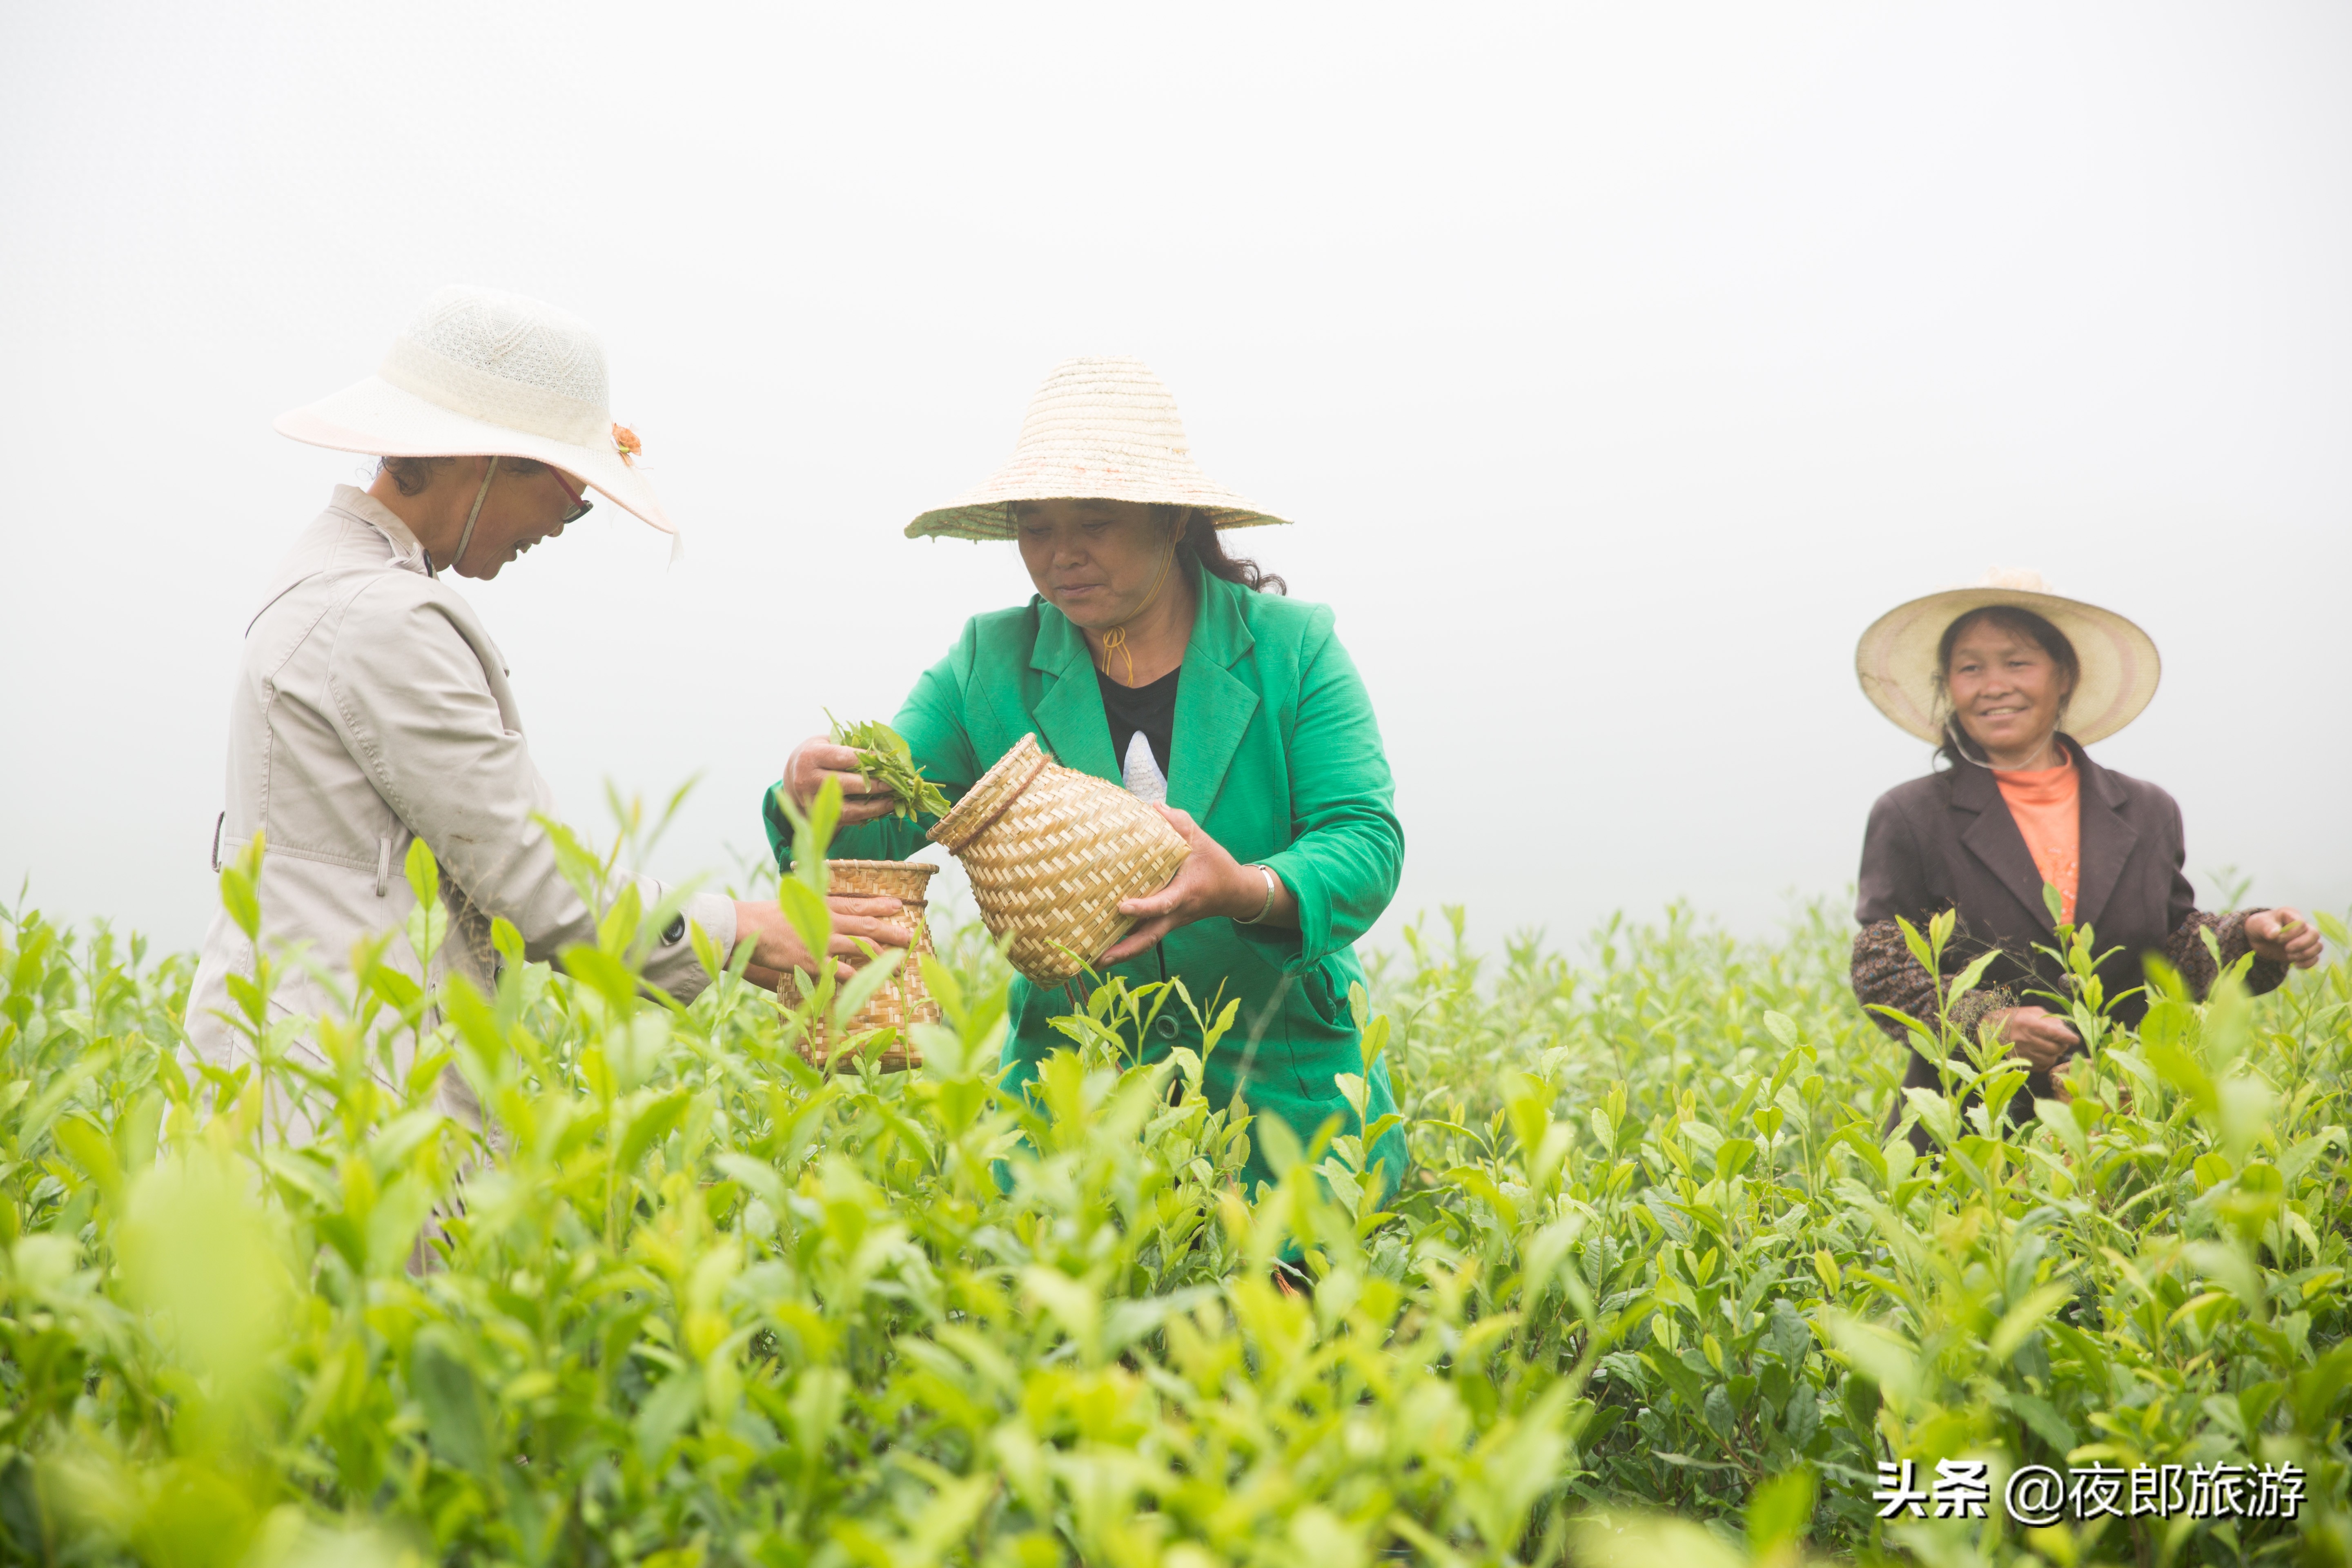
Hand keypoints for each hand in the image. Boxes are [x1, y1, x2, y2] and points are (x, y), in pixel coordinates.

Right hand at [730, 896, 908, 990]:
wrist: (746, 927)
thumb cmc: (766, 918)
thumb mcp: (794, 907)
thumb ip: (812, 913)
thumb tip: (825, 918)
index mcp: (823, 907)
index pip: (858, 904)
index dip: (880, 905)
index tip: (899, 906)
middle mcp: (827, 922)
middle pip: (866, 926)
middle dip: (890, 932)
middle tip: (909, 937)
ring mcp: (821, 941)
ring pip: (860, 948)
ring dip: (881, 958)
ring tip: (897, 966)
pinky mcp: (813, 960)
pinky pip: (840, 971)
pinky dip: (853, 976)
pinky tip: (865, 982)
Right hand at [781, 737, 897, 825]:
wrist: (793, 775)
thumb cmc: (819, 754)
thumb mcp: (829, 741)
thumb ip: (852, 745)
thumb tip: (887, 754)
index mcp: (810, 756)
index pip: (844, 758)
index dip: (869, 760)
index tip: (889, 762)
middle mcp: (806, 780)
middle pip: (846, 785)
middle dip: (874, 785)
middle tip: (895, 784)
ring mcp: (810, 802)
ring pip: (847, 809)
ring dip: (874, 807)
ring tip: (893, 802)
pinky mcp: (817, 817)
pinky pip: (846, 820)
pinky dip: (866, 817)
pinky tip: (882, 811)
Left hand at [1100, 806, 1294, 965]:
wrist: (1235, 893)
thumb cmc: (1216, 865)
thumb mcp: (1201, 840)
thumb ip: (1178, 823)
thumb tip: (1153, 806)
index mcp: (1185, 894)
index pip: (1163, 904)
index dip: (1143, 907)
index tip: (1122, 907)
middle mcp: (1176, 914)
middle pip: (1148, 939)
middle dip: (1124, 951)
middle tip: (1096, 960)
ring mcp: (1170, 922)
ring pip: (1145, 943)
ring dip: (1121, 953)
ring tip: (1091, 962)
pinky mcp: (1166, 924)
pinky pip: (1145, 936)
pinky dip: (1125, 943)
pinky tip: (1103, 945)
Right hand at [1990, 1005, 2078, 1074]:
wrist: (1988, 1027)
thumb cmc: (2012, 1017)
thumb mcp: (2031, 1012)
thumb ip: (2049, 1019)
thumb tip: (2065, 1030)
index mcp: (2028, 1024)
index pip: (2054, 1033)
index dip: (2068, 1037)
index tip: (2075, 1039)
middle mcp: (2025, 1039)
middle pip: (2054, 1048)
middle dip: (2062, 1045)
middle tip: (2062, 1042)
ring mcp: (2021, 1052)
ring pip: (2049, 1059)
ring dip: (2054, 1054)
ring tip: (2053, 1048)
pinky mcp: (2019, 1061)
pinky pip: (2040, 1066)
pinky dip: (2046, 1061)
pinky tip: (2043, 1054)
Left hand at [2246, 908, 2323, 968]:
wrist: (2257, 938)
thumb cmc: (2259, 927)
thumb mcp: (2258, 924)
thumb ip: (2266, 927)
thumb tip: (2275, 934)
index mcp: (2291, 915)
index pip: (2301, 924)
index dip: (2291, 934)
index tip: (2276, 939)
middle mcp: (2302, 926)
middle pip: (2314, 934)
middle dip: (2302, 944)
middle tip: (2287, 949)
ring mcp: (2305, 939)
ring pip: (2318, 946)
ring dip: (2305, 954)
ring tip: (2289, 956)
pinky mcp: (2304, 951)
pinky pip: (2315, 957)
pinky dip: (2308, 963)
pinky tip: (2296, 965)